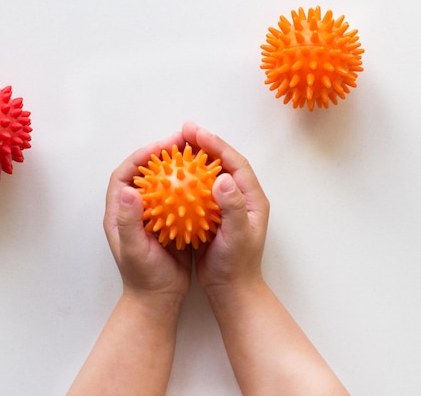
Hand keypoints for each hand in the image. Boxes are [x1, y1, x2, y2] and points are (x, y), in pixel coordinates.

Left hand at [103, 131, 192, 305]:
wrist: (157, 299)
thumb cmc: (142, 277)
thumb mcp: (133, 249)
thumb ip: (128, 220)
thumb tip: (129, 190)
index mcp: (119, 211)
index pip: (125, 174)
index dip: (140, 157)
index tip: (160, 147)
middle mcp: (134, 208)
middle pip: (146, 172)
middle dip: (162, 153)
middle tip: (182, 142)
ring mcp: (152, 214)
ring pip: (164, 182)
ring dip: (178, 166)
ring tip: (196, 154)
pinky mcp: (168, 221)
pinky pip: (179, 197)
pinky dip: (191, 187)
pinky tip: (208, 181)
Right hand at [181, 122, 269, 295]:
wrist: (232, 289)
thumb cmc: (237, 265)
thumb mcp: (237, 236)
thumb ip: (232, 207)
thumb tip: (222, 178)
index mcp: (252, 198)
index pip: (234, 162)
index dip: (216, 144)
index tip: (196, 133)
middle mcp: (240, 198)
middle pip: (221, 162)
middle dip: (203, 144)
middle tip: (183, 131)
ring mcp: (226, 206)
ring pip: (208, 174)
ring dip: (193, 159)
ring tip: (174, 147)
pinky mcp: (212, 216)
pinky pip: (198, 191)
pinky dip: (185, 181)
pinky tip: (168, 178)